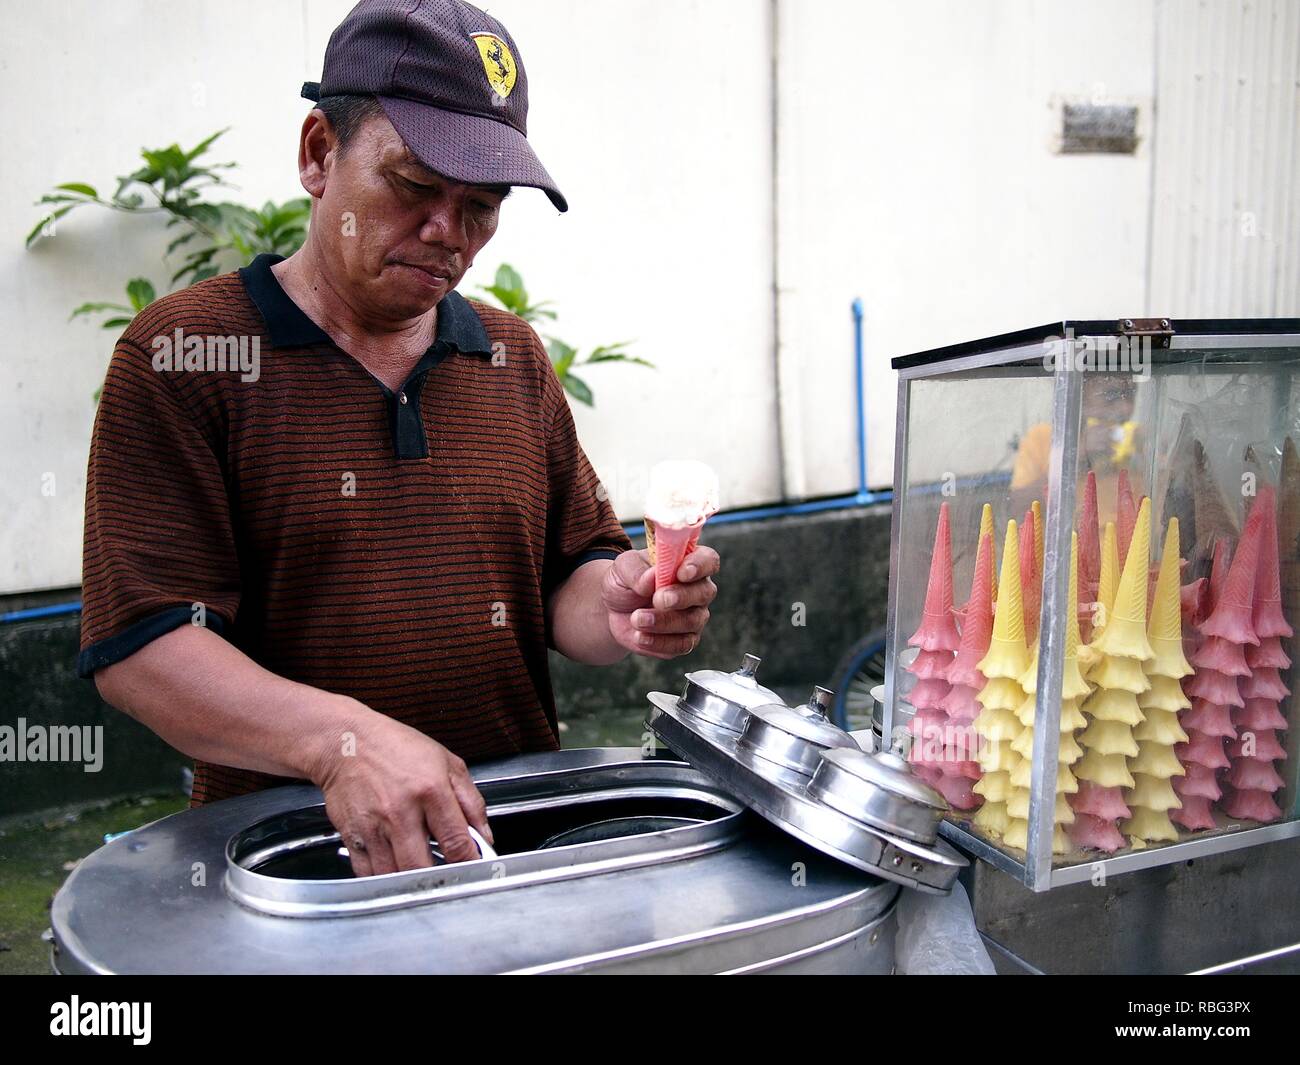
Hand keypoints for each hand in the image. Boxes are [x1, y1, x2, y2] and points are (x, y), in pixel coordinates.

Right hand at [310, 708, 491, 875]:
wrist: (346, 742)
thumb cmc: (396, 748)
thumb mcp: (447, 763)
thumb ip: (471, 802)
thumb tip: (484, 836)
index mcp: (431, 791)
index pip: (457, 842)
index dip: (470, 863)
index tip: (473, 869)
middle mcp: (401, 812)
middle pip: (423, 869)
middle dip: (439, 880)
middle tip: (447, 876)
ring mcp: (374, 827)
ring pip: (395, 877)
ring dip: (410, 884)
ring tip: (420, 871)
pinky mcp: (352, 837)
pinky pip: (368, 875)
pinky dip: (383, 880)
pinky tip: (395, 868)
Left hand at [602, 545, 718, 658]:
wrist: (613, 611)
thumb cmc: (625, 581)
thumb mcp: (623, 568)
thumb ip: (636, 570)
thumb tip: (651, 577)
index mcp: (687, 562)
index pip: (708, 560)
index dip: (700, 566)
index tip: (681, 573)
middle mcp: (697, 589)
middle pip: (705, 592)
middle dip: (681, 597)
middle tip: (658, 599)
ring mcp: (694, 616)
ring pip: (692, 621)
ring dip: (663, 621)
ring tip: (636, 619)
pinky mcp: (684, 640)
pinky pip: (681, 645)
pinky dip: (659, 642)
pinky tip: (640, 636)